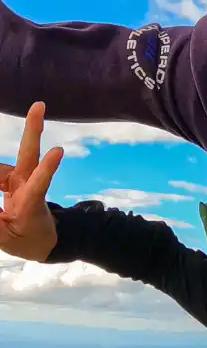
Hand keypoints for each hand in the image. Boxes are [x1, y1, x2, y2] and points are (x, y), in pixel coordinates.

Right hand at [0, 102, 63, 261]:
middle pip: (28, 154)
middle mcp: (27, 185)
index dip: (47, 168)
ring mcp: (21, 180)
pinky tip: (7, 181)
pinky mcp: (13, 179)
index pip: (38, 183)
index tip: (59, 150)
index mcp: (31, 203)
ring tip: (8, 210)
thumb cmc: (28, 239)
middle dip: (33, 130)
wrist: (42, 242)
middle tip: (40, 105)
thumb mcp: (6, 237)